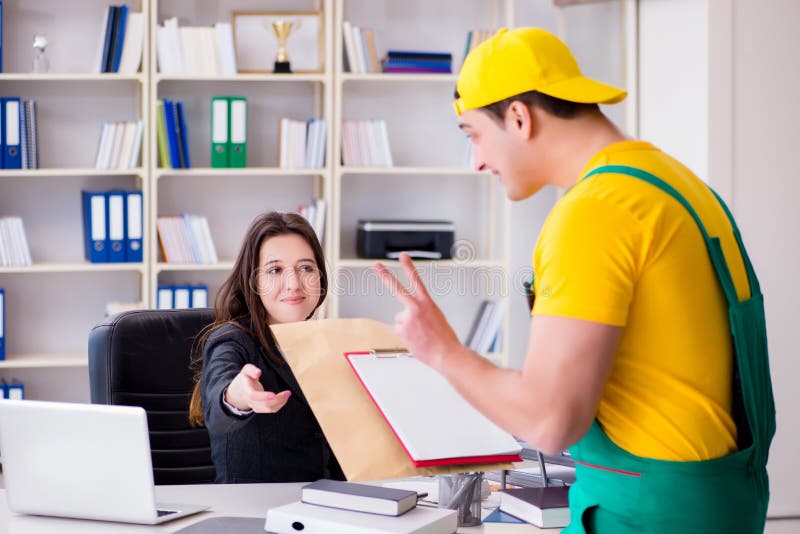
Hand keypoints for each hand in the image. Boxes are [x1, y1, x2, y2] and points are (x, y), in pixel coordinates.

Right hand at [225, 363, 290, 412]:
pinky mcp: (261, 408)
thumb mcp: (245, 371)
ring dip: (280, 402)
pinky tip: (285, 397)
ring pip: (269, 409)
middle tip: (288, 392)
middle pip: (264, 404)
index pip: (253, 396)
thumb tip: (258, 372)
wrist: (239, 392)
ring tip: (288, 393)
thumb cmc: (244, 379)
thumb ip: (251, 370)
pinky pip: (271, 410)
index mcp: (246, 391)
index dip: (263, 396)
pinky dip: (280, 404)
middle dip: (277, 399)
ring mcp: (256, 406)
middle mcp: (251, 401)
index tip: (273, 394)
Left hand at [373, 252, 461, 369]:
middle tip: (376, 265)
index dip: (409, 267)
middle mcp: (416, 308)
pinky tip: (416, 339)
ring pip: (400, 319)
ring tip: (420, 335)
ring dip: (408, 327)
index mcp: (428, 303)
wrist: (446, 354)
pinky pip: (399, 330)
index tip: (403, 256)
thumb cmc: (445, 339)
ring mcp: (407, 318)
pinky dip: (406, 336)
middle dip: (385, 276)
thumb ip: (422, 313)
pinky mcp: (402, 329)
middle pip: (397, 288)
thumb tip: (410, 318)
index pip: (416, 280)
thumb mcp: (437, 318)